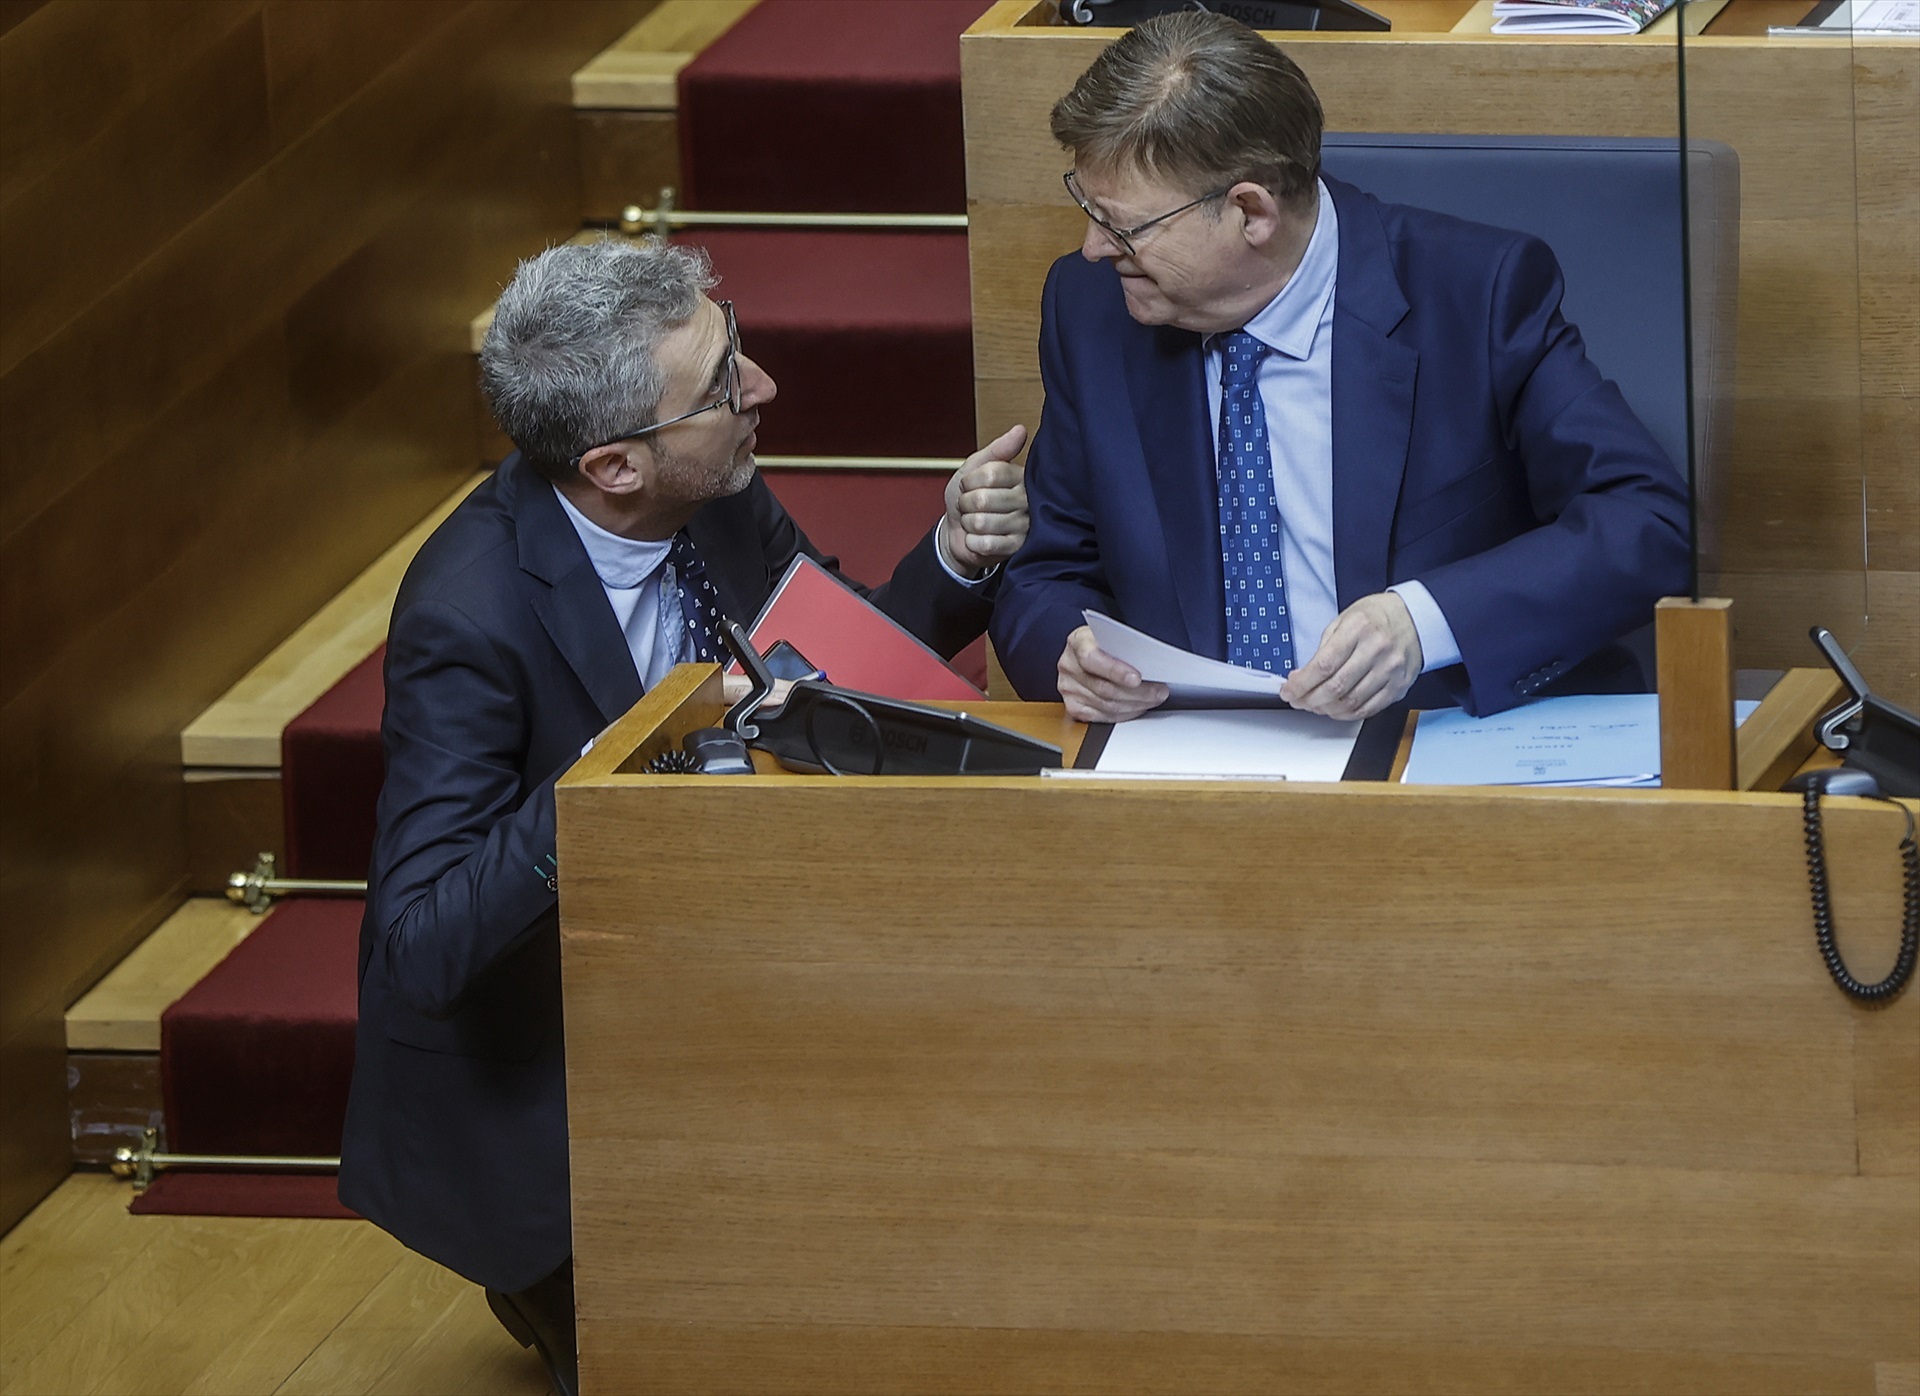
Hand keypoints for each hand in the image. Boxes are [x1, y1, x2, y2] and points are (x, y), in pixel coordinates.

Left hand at [942, 424, 1028, 575]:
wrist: (959, 534)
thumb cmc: (968, 498)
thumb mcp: (975, 468)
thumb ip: (996, 450)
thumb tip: (1020, 430)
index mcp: (1020, 476)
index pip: (991, 473)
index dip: (970, 481)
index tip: (969, 485)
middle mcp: (1027, 499)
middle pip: (982, 499)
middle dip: (966, 504)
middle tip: (972, 506)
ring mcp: (1024, 525)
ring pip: (981, 522)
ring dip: (968, 524)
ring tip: (975, 522)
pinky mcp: (1017, 548)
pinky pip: (984, 543)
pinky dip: (973, 542)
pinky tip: (980, 539)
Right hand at [1057, 625, 1169, 723]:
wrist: (1089, 651)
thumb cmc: (1106, 642)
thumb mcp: (1115, 635)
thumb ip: (1126, 647)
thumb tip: (1151, 662)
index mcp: (1077, 641)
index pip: (1092, 658)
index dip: (1115, 670)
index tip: (1137, 678)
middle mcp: (1069, 664)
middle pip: (1103, 687)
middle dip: (1137, 692)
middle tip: (1158, 692)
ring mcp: (1068, 687)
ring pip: (1105, 705)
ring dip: (1134, 705)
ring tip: (1153, 699)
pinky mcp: (1073, 706)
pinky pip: (1101, 717)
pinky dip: (1123, 714)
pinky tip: (1137, 707)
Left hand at [1281, 592, 1422, 719]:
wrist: (1415, 619)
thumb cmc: (1376, 617)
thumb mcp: (1344, 619)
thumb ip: (1323, 648)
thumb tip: (1302, 676)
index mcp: (1358, 628)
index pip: (1323, 665)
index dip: (1301, 684)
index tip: (1288, 691)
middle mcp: (1377, 649)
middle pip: (1336, 687)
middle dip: (1309, 700)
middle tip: (1298, 700)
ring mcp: (1390, 670)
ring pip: (1351, 702)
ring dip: (1326, 709)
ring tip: (1314, 705)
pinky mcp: (1398, 686)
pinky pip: (1369, 709)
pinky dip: (1347, 714)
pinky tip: (1335, 709)